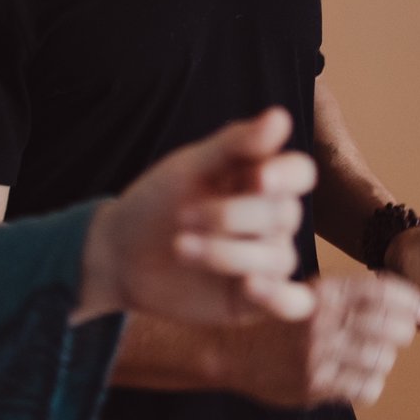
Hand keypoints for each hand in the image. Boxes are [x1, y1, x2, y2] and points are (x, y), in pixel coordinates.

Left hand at [82, 108, 317, 326]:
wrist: (120, 254)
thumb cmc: (158, 201)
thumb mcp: (190, 168)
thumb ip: (236, 144)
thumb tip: (281, 116)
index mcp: (261, 179)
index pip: (300, 173)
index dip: (286, 176)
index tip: (258, 179)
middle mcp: (272, 220)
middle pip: (283, 215)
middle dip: (232, 215)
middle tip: (182, 215)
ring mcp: (266, 260)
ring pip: (277, 258)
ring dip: (228, 253)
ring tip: (180, 247)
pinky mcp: (255, 300)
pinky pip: (292, 303)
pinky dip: (280, 297)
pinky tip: (250, 286)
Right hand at [216, 270, 419, 407]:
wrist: (232, 354)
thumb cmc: (280, 323)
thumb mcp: (308, 295)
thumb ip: (349, 297)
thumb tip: (404, 300)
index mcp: (322, 294)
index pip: (381, 291)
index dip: (409, 299)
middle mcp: (322, 322)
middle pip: (390, 326)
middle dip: (402, 330)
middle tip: (401, 333)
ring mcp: (319, 356)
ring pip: (382, 358)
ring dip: (385, 358)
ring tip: (373, 355)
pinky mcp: (315, 386)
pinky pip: (367, 387)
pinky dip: (371, 383)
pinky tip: (359, 377)